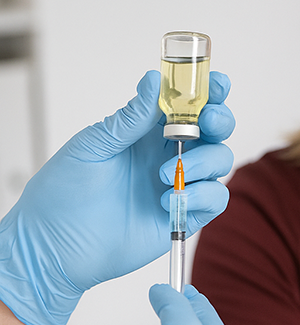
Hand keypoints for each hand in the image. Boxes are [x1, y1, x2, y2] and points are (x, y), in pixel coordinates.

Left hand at [0, 69, 233, 324]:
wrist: (55, 245)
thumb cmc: (64, 191)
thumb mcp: (94, 145)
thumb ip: (130, 118)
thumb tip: (155, 80)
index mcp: (146, 131)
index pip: (187, 104)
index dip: (208, 90)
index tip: (217, 83)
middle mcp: (167, 155)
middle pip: (215, 130)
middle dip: (219, 120)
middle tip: (207, 122)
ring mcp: (178, 186)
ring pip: (219, 162)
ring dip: (203, 162)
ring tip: (164, 176)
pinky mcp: (184, 217)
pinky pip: (215, 200)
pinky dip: (201, 196)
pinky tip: (167, 202)